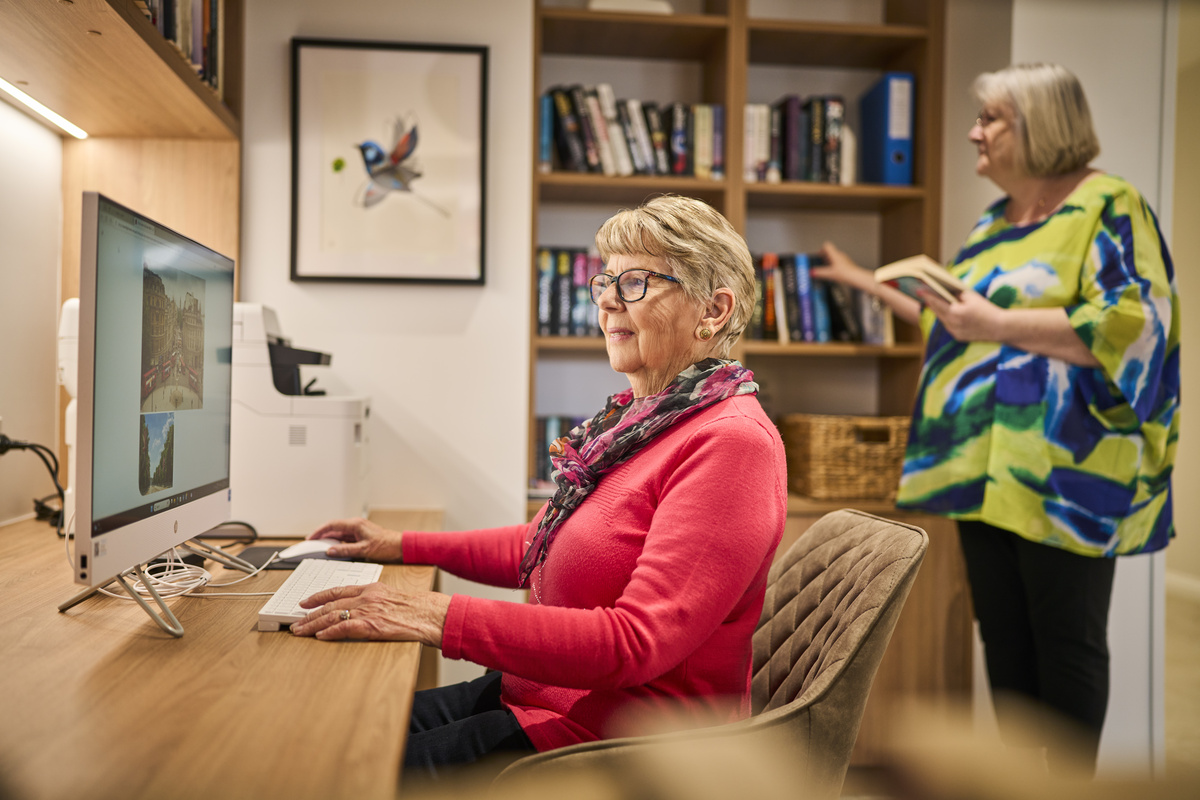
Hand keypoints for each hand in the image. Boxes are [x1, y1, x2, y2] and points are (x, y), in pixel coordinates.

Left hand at [290, 582, 451, 644]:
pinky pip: (344, 629)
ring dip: (313, 624)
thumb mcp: (393, 598)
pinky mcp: (371, 626)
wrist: (431, 614)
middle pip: (330, 604)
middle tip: (296, 621)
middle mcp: (366, 597)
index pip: (338, 590)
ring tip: (300, 631)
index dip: (319, 596)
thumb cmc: (418, 609)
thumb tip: (361, 610)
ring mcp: (368, 611)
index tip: (306, 601)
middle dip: (309, 614)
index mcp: (372, 588)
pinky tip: (320, 636)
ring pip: (332, 616)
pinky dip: (329, 633)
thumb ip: (376, 601)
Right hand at [308, 517, 402, 562]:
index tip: (310, 538)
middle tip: (311, 543)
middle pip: (334, 528)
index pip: (332, 525)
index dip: (319, 531)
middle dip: (321, 535)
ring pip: (339, 534)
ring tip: (318, 547)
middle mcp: (355, 525)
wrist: (400, 546)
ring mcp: (358, 531)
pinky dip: (337, 543)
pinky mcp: (360, 536)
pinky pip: (344, 538)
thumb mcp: (364, 550)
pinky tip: (332, 549)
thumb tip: (330, 551)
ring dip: (328, 539)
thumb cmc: (386, 545)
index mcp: (355, 525)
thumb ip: (346, 550)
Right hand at [811, 241, 874, 291]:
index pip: (826, 245)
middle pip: (830, 252)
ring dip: (830, 261)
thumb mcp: (829, 274)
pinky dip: (835, 266)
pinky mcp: (847, 264)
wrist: (856, 277)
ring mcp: (844, 259)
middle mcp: (840, 255)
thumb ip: (819, 273)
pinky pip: (839, 262)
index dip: (821, 249)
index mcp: (835, 254)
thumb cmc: (846, 273)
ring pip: (835, 257)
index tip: (818, 255)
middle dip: (824, 257)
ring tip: (827, 269)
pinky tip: (834, 273)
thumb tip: (812, 272)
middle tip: (820, 263)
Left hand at [921, 289, 1004, 340]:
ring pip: (942, 319)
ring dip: (938, 311)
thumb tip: (947, 292)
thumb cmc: (987, 310)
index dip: (927, 296)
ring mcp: (954, 332)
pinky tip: (945, 313)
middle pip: (937, 311)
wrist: (1001, 328)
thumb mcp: (972, 297)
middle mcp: (952, 324)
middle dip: (931, 303)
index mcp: (955, 312)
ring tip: (932, 302)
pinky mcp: (958, 337)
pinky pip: (949, 326)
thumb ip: (957, 294)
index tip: (919, 290)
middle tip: (923, 294)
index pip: (937, 302)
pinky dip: (947, 319)